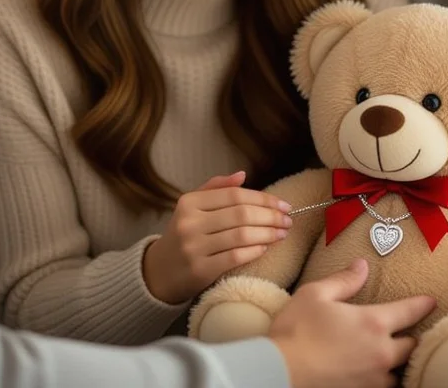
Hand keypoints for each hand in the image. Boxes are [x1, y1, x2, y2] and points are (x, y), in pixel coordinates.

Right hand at [142, 171, 291, 304]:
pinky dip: (254, 251)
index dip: (263, 199)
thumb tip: (242, 175)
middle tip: (288, 220)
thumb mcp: (192, 207)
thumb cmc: (184, 235)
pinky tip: (265, 248)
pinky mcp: (199, 270)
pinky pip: (234, 257)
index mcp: (189, 202)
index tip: (284, 205)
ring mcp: (193, 247)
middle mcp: (190, 222)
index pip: (234, 195)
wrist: (159, 272)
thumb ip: (215, 188)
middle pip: (241, 214)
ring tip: (282, 234)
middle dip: (270, 216)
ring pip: (241, 235)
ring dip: (267, 234)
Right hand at [269, 259, 436, 387]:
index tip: (431, 301)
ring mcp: (373, 379)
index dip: (423, 305)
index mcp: (373, 323)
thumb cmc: (295, 329)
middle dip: (413, 337)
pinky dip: (383, 380)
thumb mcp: (316, 294)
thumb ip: (344, 280)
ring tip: (395, 358)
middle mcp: (381, 353)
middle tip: (412, 332)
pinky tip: (376, 375)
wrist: (278, 371)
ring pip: (399, 372)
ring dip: (398, 363)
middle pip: (412, 346)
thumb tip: (362, 265)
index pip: (409, 312)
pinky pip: (383, 387)